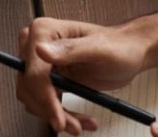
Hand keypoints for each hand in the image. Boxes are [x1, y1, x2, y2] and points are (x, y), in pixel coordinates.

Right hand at [13, 17, 152, 134]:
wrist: (129, 54)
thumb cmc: (118, 46)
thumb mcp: (99, 49)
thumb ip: (70, 49)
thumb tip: (40, 50)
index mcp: (43, 32)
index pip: (33, 72)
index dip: (44, 98)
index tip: (58, 119)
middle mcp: (35, 45)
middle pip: (29, 88)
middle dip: (50, 110)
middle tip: (74, 126)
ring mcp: (40, 63)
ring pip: (34, 99)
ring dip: (56, 115)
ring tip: (81, 124)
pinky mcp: (48, 79)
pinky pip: (43, 103)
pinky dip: (60, 115)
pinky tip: (80, 119)